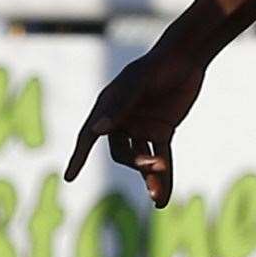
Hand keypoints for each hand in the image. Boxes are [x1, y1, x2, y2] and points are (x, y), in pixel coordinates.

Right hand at [64, 50, 205, 207]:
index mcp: (108, 109)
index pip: (90, 136)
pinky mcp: (163, 132)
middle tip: (154, 165)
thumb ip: (119, 105)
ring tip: (158, 198)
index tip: (70, 176)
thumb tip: (97, 130)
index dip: (80, 156)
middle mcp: (122, 123)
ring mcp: (142, 129)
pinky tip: (164, 198)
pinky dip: (164, 177)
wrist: (185, 59)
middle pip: (122, 153)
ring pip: (142, 161)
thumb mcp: (137, 82)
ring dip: (150, 178)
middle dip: (136, 163)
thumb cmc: (156, 66)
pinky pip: (162, 158)